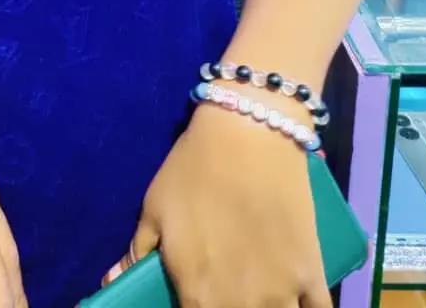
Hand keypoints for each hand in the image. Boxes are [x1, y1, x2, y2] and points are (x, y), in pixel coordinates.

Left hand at [108, 104, 328, 307]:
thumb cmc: (195, 170)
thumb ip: (137, 253)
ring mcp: (283, 294)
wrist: (249, 134)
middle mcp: (242, 306)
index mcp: (198, 296)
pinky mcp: (313, 274)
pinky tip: (294, 302)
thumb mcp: (154, 208)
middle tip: (223, 292)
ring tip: (256, 296)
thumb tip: (112, 280)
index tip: (192, 299)